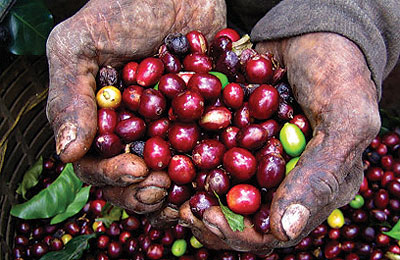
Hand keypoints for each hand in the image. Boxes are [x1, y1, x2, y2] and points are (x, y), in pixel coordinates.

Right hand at [46, 0, 225, 213]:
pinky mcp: (201, 120)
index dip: (111, 176)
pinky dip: (210, 170)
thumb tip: (67, 153)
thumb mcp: (80, 44)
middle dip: (144, 191)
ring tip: (188, 196)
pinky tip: (214, 179)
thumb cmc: (125, 8)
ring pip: (169, 174)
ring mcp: (168, 127)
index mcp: (100, 119)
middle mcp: (133, 129)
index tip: (136, 171)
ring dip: (177, 191)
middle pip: (132, 177)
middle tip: (161, 189)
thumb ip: (69, 94)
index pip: (96, 162)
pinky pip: (205, 151)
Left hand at [180, 32, 380, 252]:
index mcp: (316, 185)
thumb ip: (320, 175)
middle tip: (183, 211)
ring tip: (174, 195)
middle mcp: (285, 177)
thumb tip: (284, 231)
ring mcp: (260, 156)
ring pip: (225, 192)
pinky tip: (176, 162)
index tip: (208, 219)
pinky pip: (214, 157)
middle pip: (245, 216)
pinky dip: (194, 164)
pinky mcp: (239, 135)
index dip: (241, 232)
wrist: (310, 29)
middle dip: (213, 218)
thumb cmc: (337, 71)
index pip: (277, 230)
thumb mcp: (344, 120)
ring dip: (198, 196)